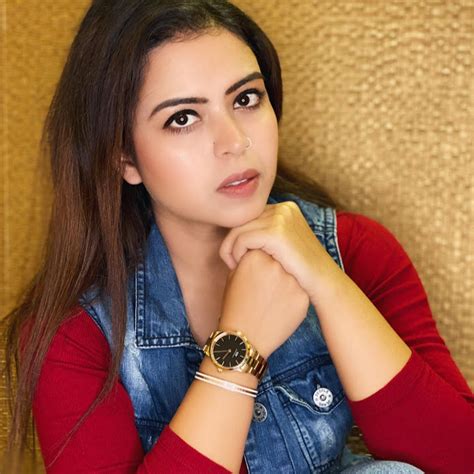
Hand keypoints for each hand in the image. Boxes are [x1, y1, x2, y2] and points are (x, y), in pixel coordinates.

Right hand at [218, 250, 309, 358]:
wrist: (243, 338)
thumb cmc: (235, 306)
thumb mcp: (234, 275)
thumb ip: (249, 257)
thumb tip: (266, 248)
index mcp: (254, 256)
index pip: (261, 248)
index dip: (257, 263)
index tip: (251, 278)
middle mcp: (275, 265)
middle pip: (277, 259)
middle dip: (271, 270)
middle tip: (262, 288)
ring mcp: (292, 281)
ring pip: (291, 273)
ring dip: (283, 282)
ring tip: (270, 299)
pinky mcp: (303, 298)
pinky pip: (299, 290)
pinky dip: (291, 297)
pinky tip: (278, 308)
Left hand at [219, 201, 340, 301]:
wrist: (322, 283)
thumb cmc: (301, 271)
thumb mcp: (283, 246)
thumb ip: (265, 235)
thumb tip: (236, 232)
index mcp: (285, 209)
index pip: (249, 216)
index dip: (238, 236)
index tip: (236, 257)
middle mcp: (284, 209)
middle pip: (242, 220)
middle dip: (231, 242)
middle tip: (231, 263)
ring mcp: (282, 218)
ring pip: (238, 229)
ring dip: (231, 249)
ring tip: (234, 267)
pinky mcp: (277, 232)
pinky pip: (242, 239)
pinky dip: (235, 253)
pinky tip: (238, 267)